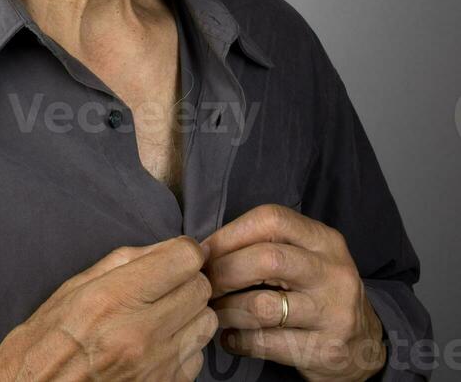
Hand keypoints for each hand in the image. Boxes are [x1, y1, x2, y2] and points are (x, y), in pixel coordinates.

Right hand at [0, 236, 217, 381]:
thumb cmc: (46, 341)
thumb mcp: (74, 288)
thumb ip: (124, 262)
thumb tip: (165, 247)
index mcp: (114, 299)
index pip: (184, 259)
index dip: (183, 252)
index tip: (174, 257)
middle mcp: (140, 334)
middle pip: (200, 288)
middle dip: (187, 280)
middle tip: (166, 286)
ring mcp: (155, 367)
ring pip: (206, 322)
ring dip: (190, 313)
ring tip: (164, 316)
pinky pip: (197, 357)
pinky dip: (185, 348)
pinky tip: (159, 346)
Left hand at [199, 205, 386, 381]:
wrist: (366, 345)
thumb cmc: (320, 292)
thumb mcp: (309, 257)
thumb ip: (270, 245)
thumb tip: (207, 249)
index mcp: (324, 240)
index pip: (272, 220)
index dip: (231, 233)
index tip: (205, 251)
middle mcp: (333, 272)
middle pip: (266, 260)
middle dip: (224, 271)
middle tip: (204, 284)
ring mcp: (332, 313)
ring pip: (263, 306)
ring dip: (227, 310)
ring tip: (214, 312)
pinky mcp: (325, 350)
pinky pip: (267, 343)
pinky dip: (239, 339)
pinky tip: (231, 337)